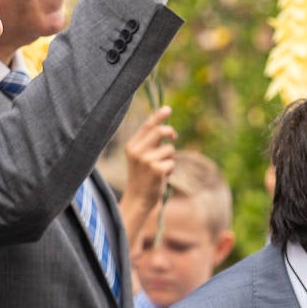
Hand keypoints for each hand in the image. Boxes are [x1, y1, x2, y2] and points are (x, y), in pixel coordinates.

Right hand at [119, 107, 175, 248]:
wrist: (138, 199)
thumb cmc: (142, 177)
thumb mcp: (140, 157)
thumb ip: (149, 143)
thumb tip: (164, 127)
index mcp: (132, 146)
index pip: (147, 126)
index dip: (158, 116)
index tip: (168, 109)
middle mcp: (137, 151)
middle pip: (160, 132)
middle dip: (170, 132)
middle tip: (174, 136)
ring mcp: (146, 160)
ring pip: (169, 149)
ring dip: (170, 158)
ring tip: (161, 168)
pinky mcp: (156, 169)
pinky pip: (172, 162)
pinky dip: (171, 169)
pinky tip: (161, 177)